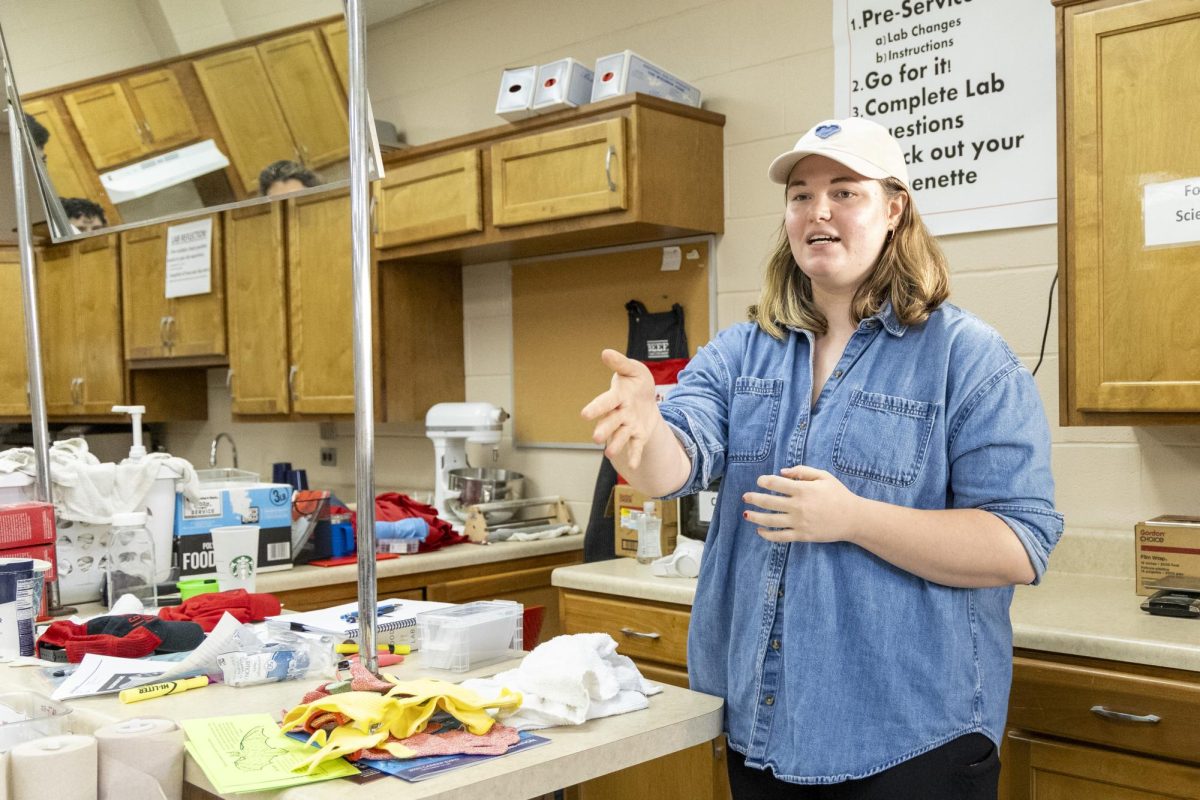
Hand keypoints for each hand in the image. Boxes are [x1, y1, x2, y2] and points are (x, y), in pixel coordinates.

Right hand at [580, 349, 658, 469]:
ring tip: (609, 453)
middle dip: (604, 429)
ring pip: (620, 436)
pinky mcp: (638, 435)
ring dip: (615, 444)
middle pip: (610, 422)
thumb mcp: (633, 369)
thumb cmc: (636, 383)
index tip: (584, 414)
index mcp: (616, 397)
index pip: (605, 402)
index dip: (596, 408)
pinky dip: (635, 455)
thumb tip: (605, 352)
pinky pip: (636, 446)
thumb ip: (620, 363)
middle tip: (596, 437)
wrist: (648, 398)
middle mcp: (619, 413)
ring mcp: (628, 426)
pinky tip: (634, 465)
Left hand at [742, 465, 863, 542]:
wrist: (853, 518)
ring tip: (746, 514)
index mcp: (803, 489)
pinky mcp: (802, 535)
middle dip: (754, 498)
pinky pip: (780, 536)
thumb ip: (802, 471)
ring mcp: (799, 522)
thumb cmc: (838, 495)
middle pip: (769, 502)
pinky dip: (767, 535)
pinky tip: (760, 531)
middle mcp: (798, 506)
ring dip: (755, 517)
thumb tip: (782, 472)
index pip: (776, 483)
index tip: (759, 481)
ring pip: (770, 520)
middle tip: (745, 497)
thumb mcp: (824, 476)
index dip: (764, 481)